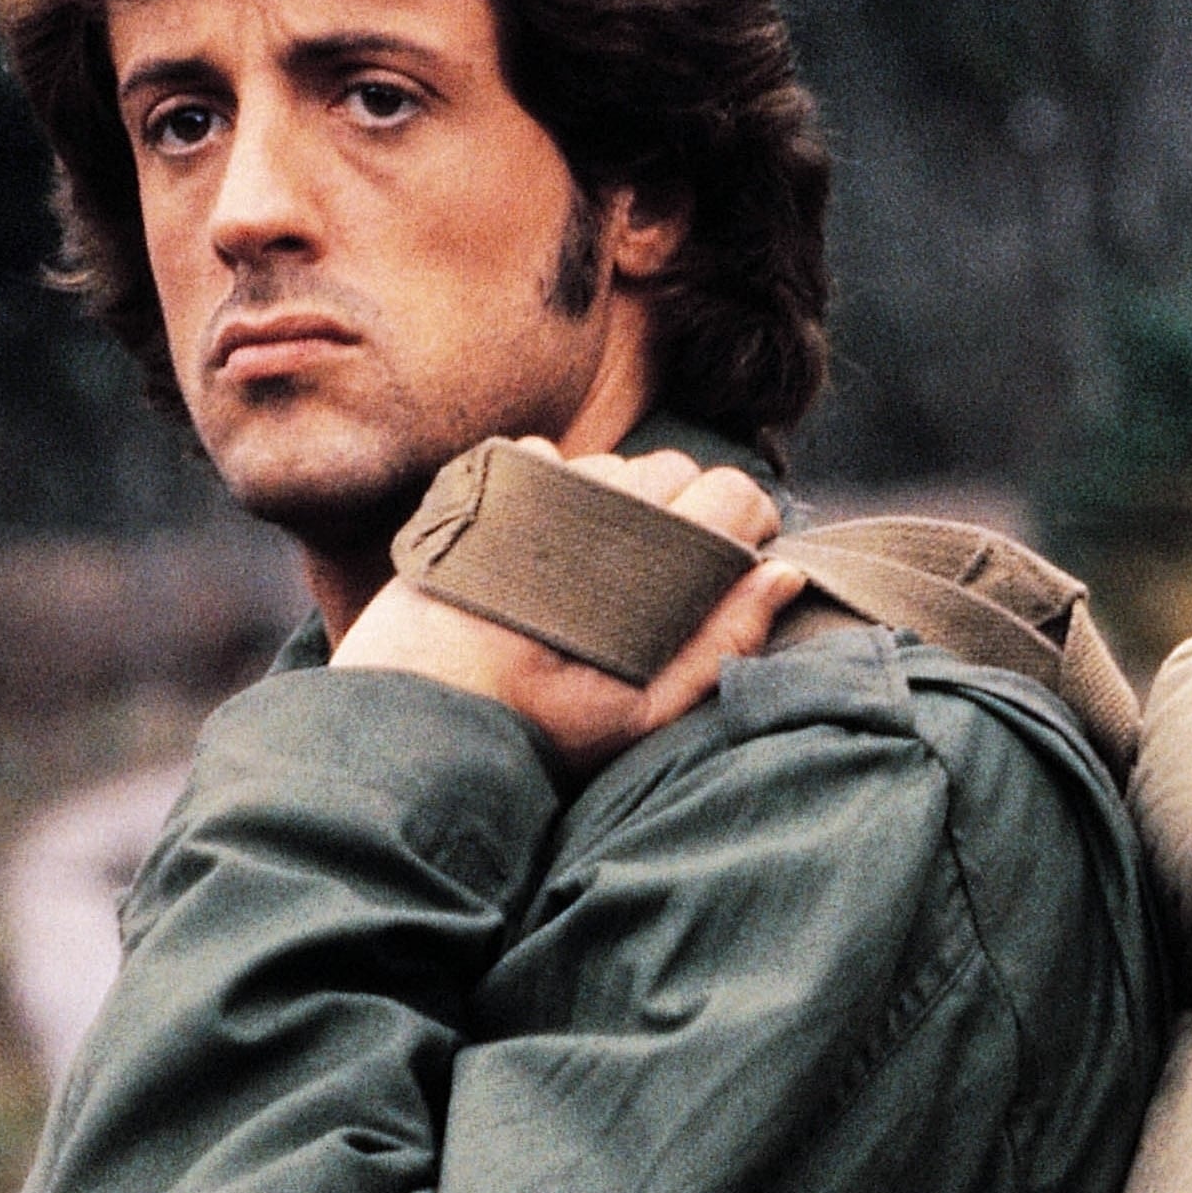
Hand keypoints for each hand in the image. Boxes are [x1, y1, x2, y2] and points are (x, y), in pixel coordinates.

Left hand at [334, 441, 803, 774]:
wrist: (407, 716)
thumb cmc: (531, 731)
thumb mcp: (641, 712)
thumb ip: (723, 644)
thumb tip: (785, 573)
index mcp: (639, 559)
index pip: (730, 493)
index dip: (748, 522)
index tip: (737, 560)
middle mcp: (591, 505)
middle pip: (675, 470)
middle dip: (687, 513)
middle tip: (662, 578)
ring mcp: (533, 488)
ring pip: (613, 466)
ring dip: (620, 505)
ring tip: (594, 574)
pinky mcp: (482, 485)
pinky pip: (546, 461)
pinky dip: (556, 492)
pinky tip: (543, 549)